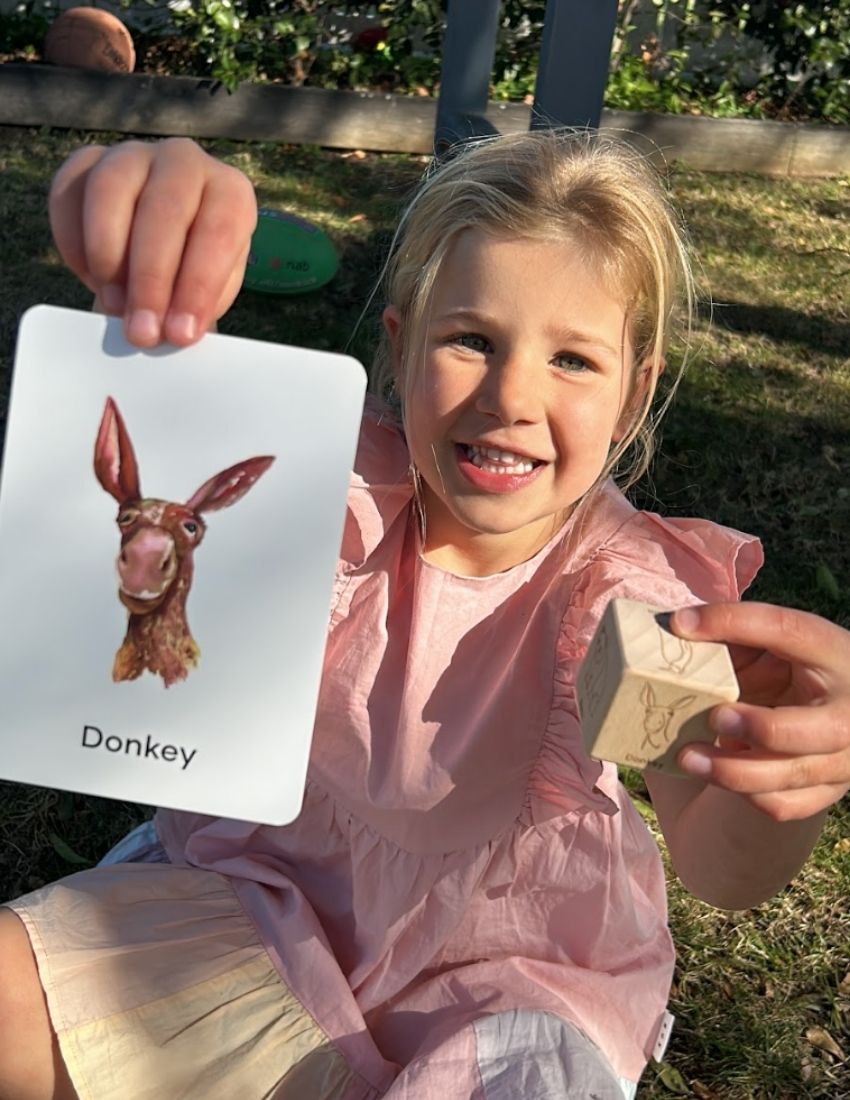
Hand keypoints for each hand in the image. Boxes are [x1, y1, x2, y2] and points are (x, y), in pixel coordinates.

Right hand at [49, 138, 256, 346]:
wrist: (163, 252)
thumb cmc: (194, 273)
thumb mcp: (209, 293)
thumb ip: (193, 307)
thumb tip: (165, 330)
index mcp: (230, 192)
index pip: (218, 232)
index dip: (198, 287)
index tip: (181, 334)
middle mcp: (185, 161)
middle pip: (165, 210)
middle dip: (151, 279)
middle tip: (142, 332)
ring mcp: (134, 155)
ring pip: (110, 191)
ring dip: (108, 257)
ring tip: (113, 306)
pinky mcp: (87, 161)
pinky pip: (69, 192)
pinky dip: (73, 241)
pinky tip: (89, 278)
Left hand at [669, 602, 849, 821]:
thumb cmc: (807, 667)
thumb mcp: (783, 641)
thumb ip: (738, 630)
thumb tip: (677, 625)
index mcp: (834, 653)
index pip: (787, 629)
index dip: (734, 624)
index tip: (683, 627)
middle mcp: (846, 711)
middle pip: (801, 728)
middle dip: (755, 727)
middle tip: (714, 716)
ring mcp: (843, 758)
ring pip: (787, 775)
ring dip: (731, 771)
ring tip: (687, 757)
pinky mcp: (829, 790)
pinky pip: (784, 804)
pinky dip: (748, 792)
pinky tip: (724, 772)